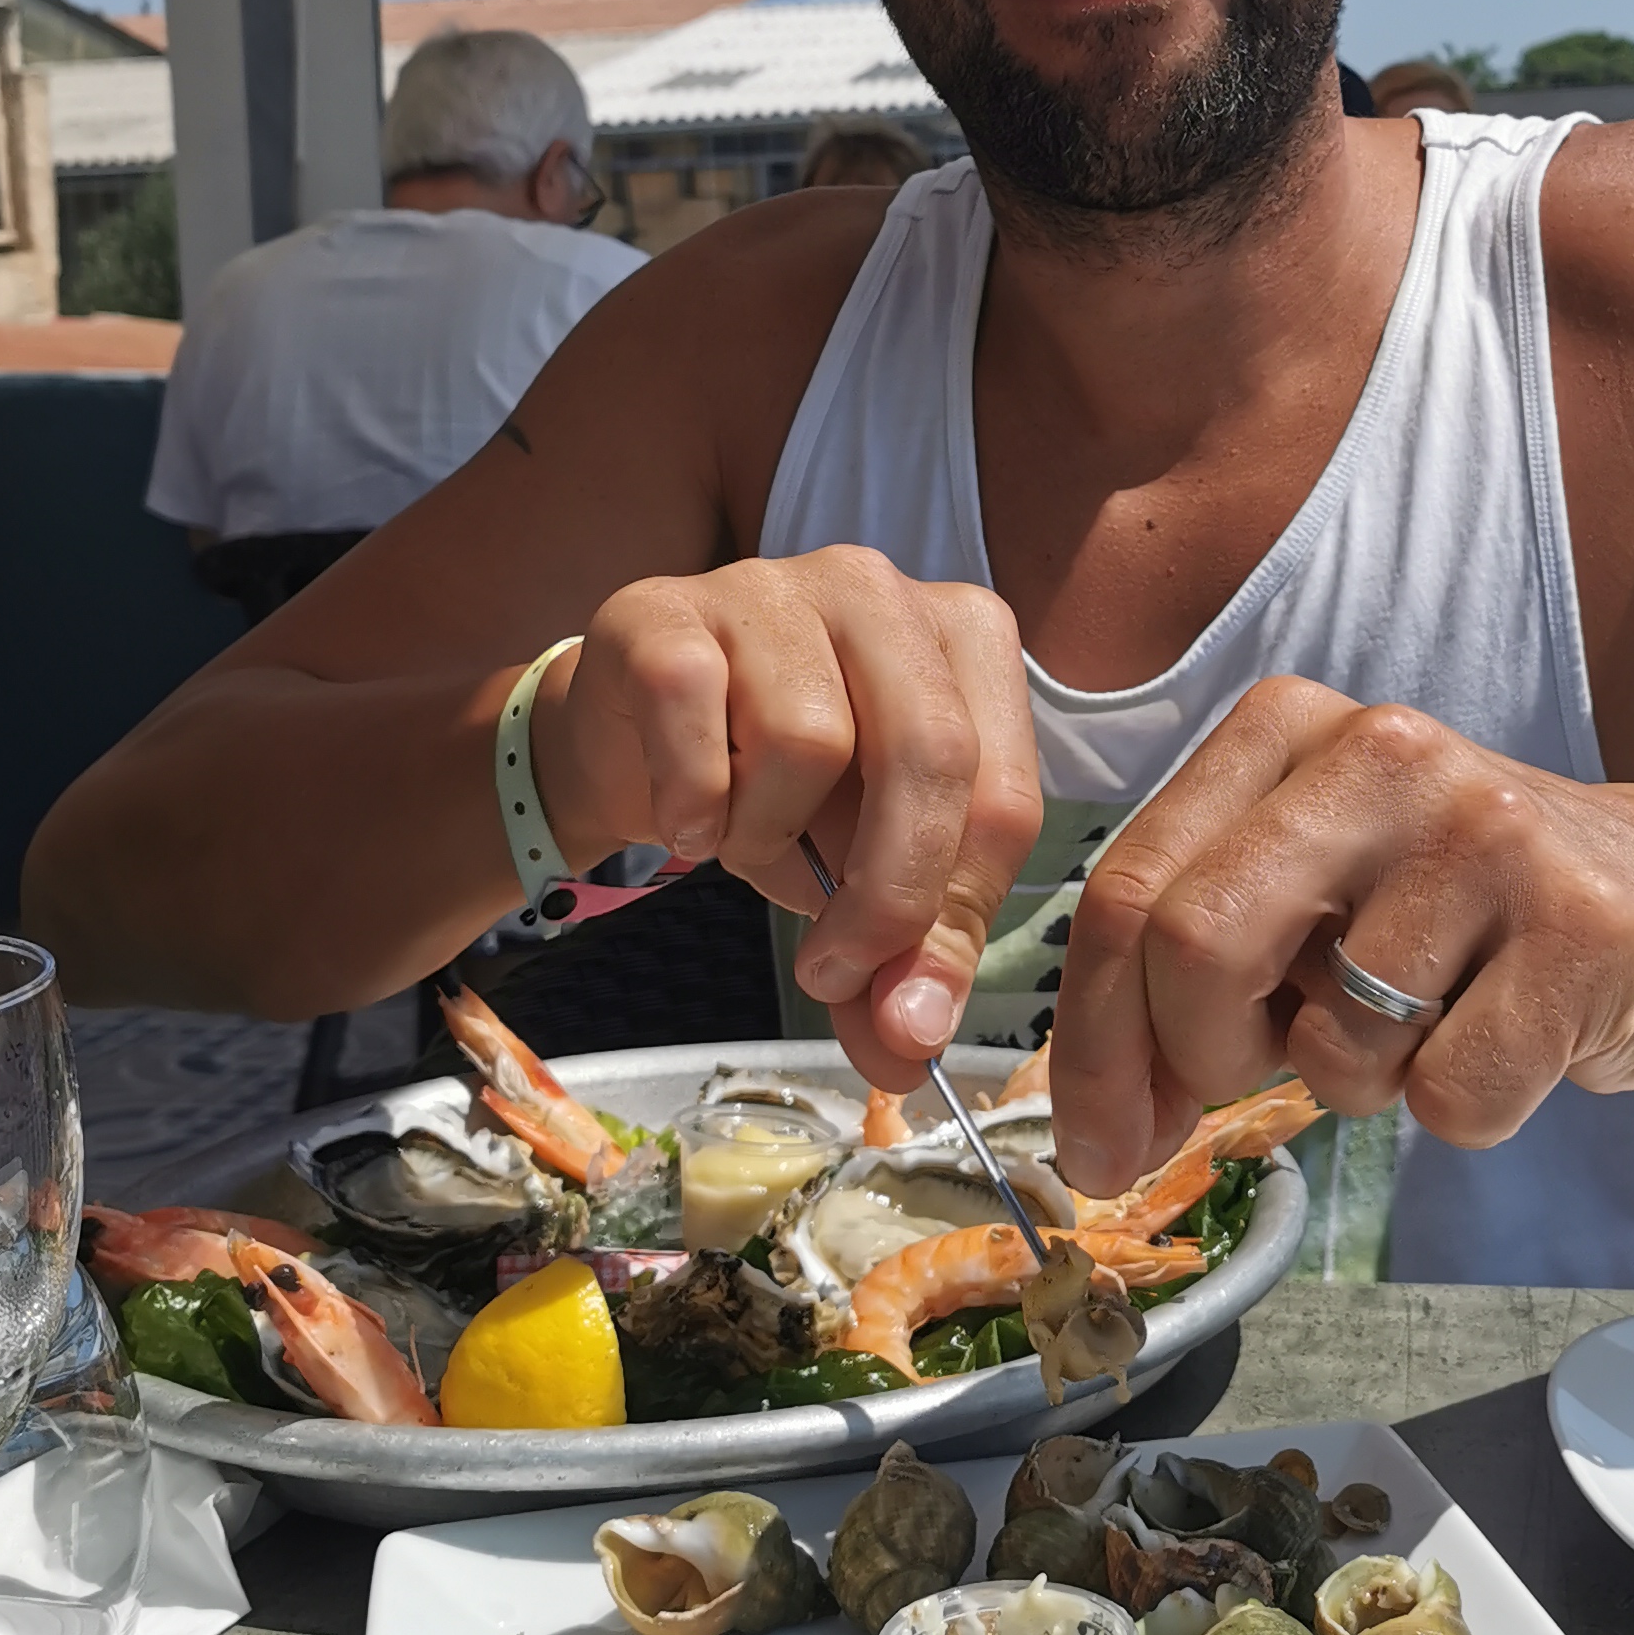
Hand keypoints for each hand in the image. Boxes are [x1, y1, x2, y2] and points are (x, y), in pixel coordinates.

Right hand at [528, 548, 1042, 1085]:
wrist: (631, 736)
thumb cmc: (776, 791)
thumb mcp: (859, 871)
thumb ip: (900, 955)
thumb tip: (906, 1050)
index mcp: (965, 641)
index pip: (1002, 794)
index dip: (955, 916)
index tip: (901, 1006)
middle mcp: (881, 590)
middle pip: (928, 754)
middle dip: (885, 895)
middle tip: (831, 975)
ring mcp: (773, 584)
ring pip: (806, 741)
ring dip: (768, 836)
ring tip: (745, 836)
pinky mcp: (667, 608)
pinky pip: (695, 718)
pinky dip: (692, 804)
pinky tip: (688, 818)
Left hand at [1043, 677, 1633, 1193]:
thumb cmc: (1464, 912)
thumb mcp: (1317, 892)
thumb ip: (1197, 965)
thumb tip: (1096, 1121)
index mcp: (1288, 728)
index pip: (1129, 888)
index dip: (1093, 1041)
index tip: (1095, 1145)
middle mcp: (1381, 752)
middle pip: (1197, 946)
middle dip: (1195, 1063)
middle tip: (1235, 1097)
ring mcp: (1486, 832)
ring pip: (1332, 1045)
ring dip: (1359, 1084)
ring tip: (1427, 1018)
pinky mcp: (1578, 925)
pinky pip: (1449, 1098)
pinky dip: (1463, 1108)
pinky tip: (1508, 1035)